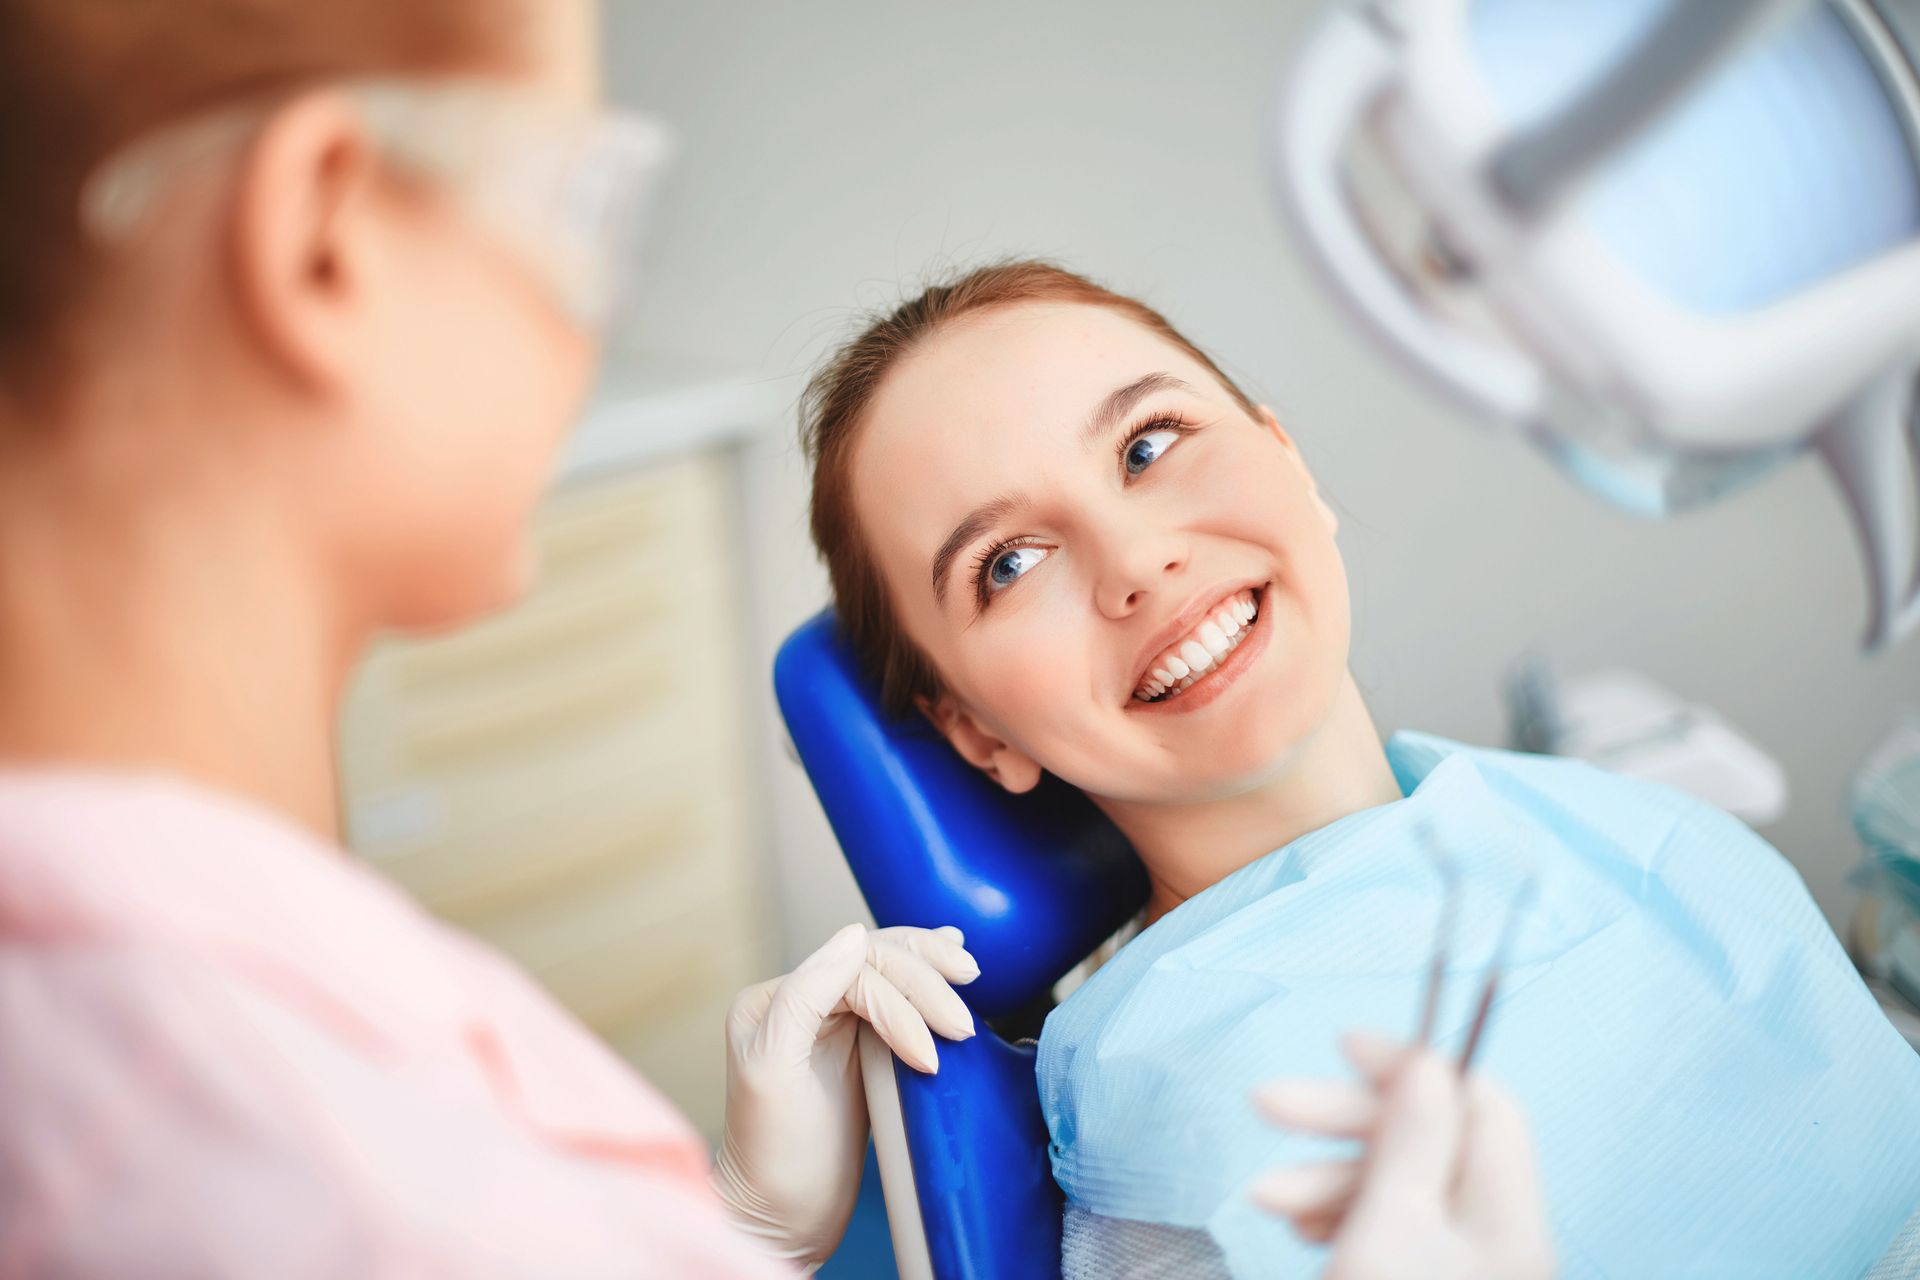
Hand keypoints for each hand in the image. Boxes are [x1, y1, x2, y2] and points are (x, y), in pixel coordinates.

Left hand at [713, 923, 978, 1267]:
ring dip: (932, 975)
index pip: (851, 968)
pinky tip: (948, 965)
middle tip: (962, 1025)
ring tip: (967, 980)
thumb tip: (853, 935)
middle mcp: (803, 1001)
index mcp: (774, 999)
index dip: (899, 1002)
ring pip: (892, 970)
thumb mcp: (774, 1068)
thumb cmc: (773, 1155)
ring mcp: (834, 1022)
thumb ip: (806, 993)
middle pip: (876, 960)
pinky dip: (926, 982)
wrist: (784, 1216)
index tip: (927, 1056)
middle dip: (925, 983)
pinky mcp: (861, 1047)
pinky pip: (898, 998)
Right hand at [1250, 1034, 1555, 1279]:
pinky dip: (1338, 1216)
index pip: (1478, 1101)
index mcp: (1507, 1215)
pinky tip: (1298, 1228)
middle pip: (1428, 1139)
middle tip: (1266, 1103)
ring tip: (1267, 1199)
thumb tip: (1429, 1063)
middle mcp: (1494, 1238)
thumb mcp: (1390, 1227)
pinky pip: (1387, 1229)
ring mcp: (1462, 1269)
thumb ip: (1412, 1139)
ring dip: (1325, 1175)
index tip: (1341, 1048)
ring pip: (1397, 1187)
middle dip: (1342, 1120)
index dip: (1412, 1065)